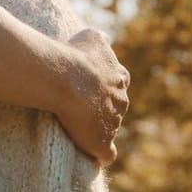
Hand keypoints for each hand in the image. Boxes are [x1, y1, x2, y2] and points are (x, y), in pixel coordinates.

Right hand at [54, 28, 129, 165]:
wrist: (69, 78)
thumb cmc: (76, 56)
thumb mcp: (92, 37)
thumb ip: (101, 38)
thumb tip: (106, 37)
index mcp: (120, 78)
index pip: (118, 84)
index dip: (103, 87)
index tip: (88, 88)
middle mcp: (122, 100)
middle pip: (115, 107)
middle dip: (102, 108)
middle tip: (79, 107)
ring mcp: (114, 123)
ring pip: (110, 128)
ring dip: (97, 129)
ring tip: (76, 128)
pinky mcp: (103, 142)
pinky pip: (107, 154)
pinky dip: (100, 154)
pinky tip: (92, 155)